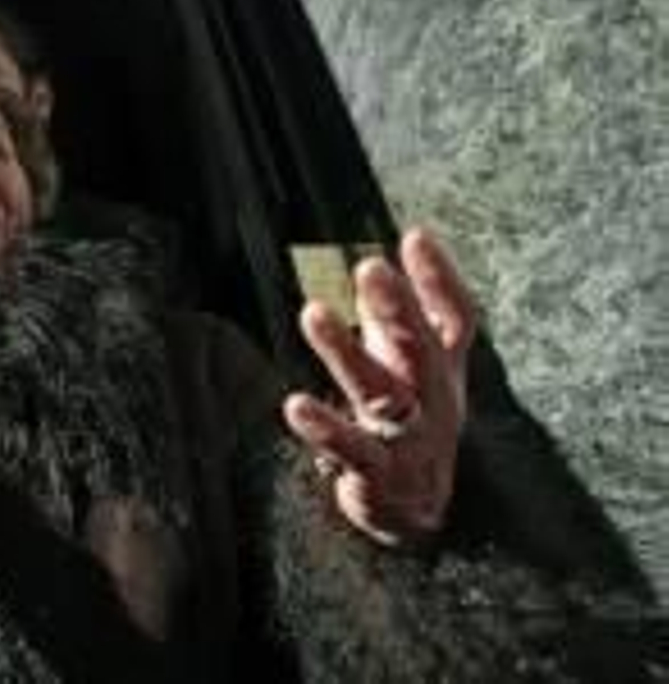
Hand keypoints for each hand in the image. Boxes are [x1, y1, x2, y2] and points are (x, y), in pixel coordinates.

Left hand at [283, 229, 475, 546]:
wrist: (419, 513)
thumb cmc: (411, 423)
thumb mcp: (410, 368)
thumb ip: (392, 320)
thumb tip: (374, 264)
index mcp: (442, 371)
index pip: (455, 321)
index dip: (439, 281)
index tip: (416, 237)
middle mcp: (433, 402)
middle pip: (421, 351)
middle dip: (396, 308)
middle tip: (369, 268)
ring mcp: (409, 439)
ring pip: (381, 393)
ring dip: (346, 353)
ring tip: (313, 314)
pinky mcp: (378, 475)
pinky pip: (351, 450)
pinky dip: (325, 428)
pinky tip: (295, 405)